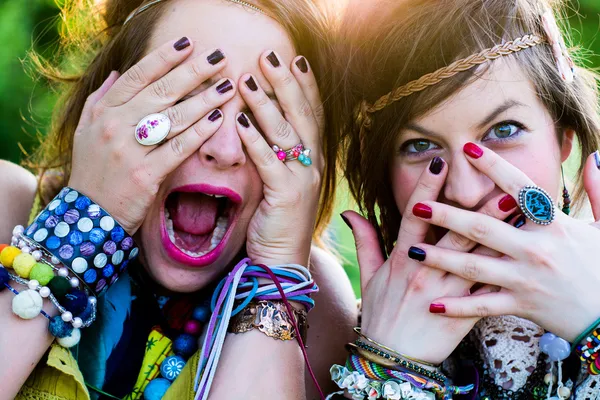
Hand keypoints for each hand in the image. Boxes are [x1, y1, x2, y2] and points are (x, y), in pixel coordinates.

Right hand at [69, 38, 235, 233]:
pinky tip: (218, 120)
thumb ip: (101, 100)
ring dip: (204, 100)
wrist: (87, 216)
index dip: (164, 57)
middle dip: (193, 71)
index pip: (137, 75)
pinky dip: (200, 133)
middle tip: (219, 57)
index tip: (188, 43)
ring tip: (227, 87)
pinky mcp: (146, 174)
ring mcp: (131, 150)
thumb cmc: (93, 170)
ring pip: (174, 117)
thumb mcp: (86, 131)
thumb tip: (118, 72)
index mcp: (105, 112)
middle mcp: (116, 126)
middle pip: (162, 91)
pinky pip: (179, 148)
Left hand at [235, 52, 323, 265]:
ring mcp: (303, 180)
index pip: (312, 115)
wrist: (282, 262)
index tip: (294, 59)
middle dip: (286, 83)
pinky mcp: (287, 197)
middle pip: (302, 115)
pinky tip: (240, 122)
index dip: (305, 86)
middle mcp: (313, 166)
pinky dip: (255, 141)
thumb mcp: (280, 182)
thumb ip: (275, 154)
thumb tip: (256, 124)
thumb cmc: (277, 221)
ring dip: (266, 104)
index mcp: (313, 160)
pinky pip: (269, 162)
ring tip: (248, 78)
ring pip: (287, 134)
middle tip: (269, 55)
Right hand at [342, 157, 516, 364]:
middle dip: (481, 208)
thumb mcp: (368, 276)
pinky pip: (489, 290)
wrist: (393, 359)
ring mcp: (448, 293)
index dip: (427, 189)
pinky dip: (507, 272)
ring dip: (502, 234)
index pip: (415, 217)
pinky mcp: (465, 312)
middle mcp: (427, 272)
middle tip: (502, 183)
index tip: (441, 163)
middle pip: (458, 234)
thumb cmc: (380, 314)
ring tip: (523, 213)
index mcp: (402, 259)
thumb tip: (350, 212)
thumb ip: (364, 240)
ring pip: (480, 258)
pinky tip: (525, 256)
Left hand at [410, 144, 599, 340]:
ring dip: (441, 257)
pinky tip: (433, 304)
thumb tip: (594, 157)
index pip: (519, 189)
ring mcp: (525, 279)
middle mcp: (536, 250)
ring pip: (475, 266)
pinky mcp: (521, 305)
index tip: (467, 149)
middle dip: (448, 216)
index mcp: (554, 225)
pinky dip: (458, 306)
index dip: (494, 167)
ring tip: (413, 249)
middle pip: (484, 228)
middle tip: (418, 205)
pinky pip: (483, 306)